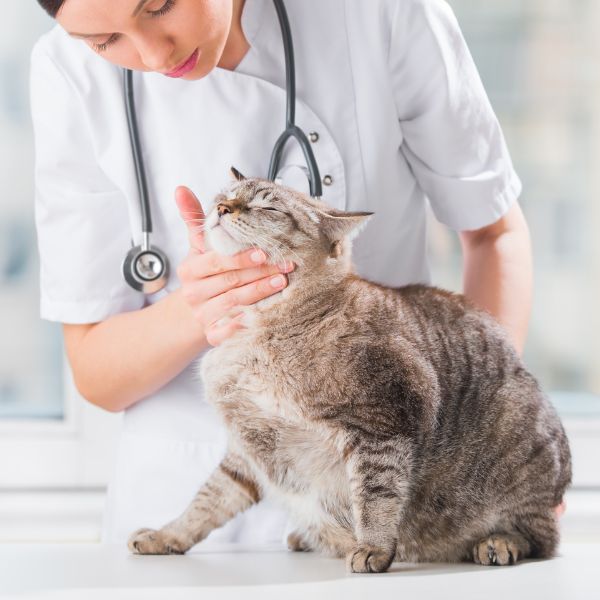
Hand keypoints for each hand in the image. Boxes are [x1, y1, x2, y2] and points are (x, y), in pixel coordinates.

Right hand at [174, 186, 293, 345]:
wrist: (192, 312)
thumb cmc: (204, 274)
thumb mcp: (198, 246)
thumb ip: (195, 219)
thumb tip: (181, 189)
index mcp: (190, 270)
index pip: (217, 262)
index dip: (241, 258)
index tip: (264, 251)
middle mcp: (194, 294)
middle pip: (230, 282)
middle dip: (260, 273)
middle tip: (286, 265)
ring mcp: (203, 316)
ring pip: (235, 304)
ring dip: (261, 294)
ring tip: (283, 282)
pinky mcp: (212, 335)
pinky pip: (231, 331)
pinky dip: (249, 323)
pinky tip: (268, 315)